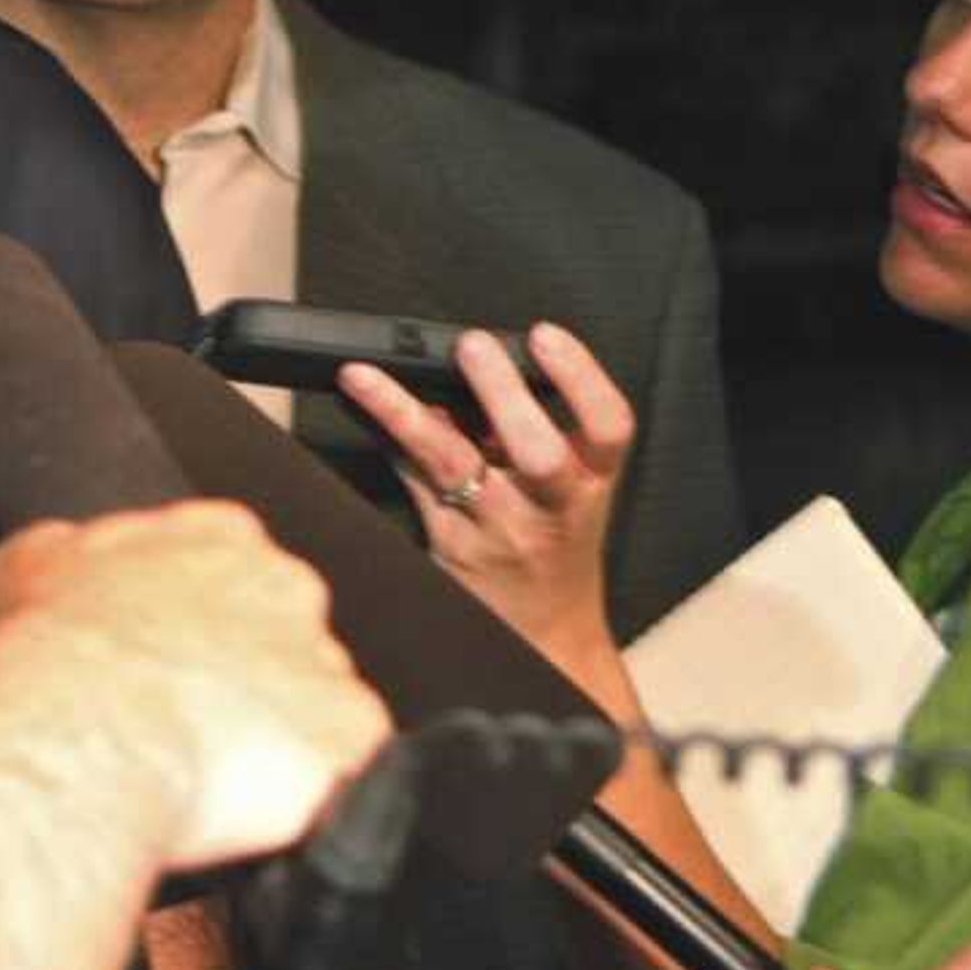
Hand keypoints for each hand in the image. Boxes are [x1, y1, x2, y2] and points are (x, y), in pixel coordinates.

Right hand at [0, 502, 385, 871]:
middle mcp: (285, 583)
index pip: (231, 571)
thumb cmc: (45, 662)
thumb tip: (64, 561)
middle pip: (286, 635)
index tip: (171, 661)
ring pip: (315, 704)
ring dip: (273, 738)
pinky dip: (303, 793)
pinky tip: (245, 806)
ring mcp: (325, 658)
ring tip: (208, 776)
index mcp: (214, 536)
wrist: (75, 735)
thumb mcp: (24, 572)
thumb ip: (70, 557)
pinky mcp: (347, 733)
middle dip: (247, 679)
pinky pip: (342, 770)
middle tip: (187, 724)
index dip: (198, 625)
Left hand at [337, 319, 627, 675]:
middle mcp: (552, 509)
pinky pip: (412, 485)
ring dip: (407, 416)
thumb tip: (473, 365)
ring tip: (368, 376)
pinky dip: (388, 443)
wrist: (544, 633)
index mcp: (593, 482)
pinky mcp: (449, 547)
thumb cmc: (554, 546)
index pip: (608, 425)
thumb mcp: (570, 488)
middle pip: (539, 453)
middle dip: (505, 395)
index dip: (582, 376)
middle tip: (472, 347)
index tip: (546, 335)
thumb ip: (536, 430)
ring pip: (454, 469)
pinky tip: (362, 409)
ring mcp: (499, 532)